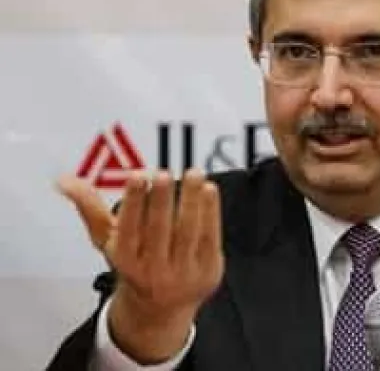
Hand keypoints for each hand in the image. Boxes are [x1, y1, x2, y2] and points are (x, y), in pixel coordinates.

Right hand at [56, 170, 224, 363]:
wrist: (161, 309)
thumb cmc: (135, 264)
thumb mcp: (109, 240)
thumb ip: (90, 208)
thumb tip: (65, 181)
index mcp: (126, 260)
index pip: (128, 230)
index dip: (134, 202)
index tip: (138, 176)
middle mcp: (153, 269)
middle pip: (159, 230)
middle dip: (161, 200)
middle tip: (165, 174)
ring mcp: (182, 271)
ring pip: (188, 232)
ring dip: (192, 201)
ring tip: (194, 173)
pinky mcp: (207, 270)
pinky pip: (210, 237)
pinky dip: (211, 212)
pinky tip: (209, 190)